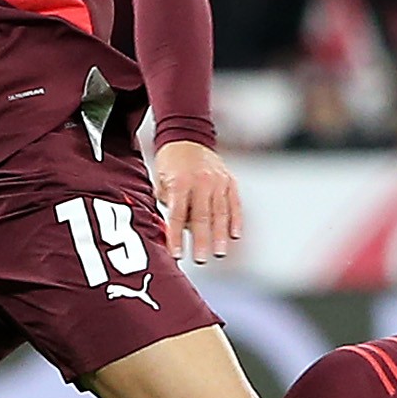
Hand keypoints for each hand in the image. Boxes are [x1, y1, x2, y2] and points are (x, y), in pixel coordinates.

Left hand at [152, 139, 240, 263]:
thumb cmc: (169, 165)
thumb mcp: (160, 181)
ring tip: (218, 253)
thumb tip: (172, 230)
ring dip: (219, 235)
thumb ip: (167, 204)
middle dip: (201, 241)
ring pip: (221, 213)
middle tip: (201, 260)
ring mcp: (218, 181)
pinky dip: (235, 220)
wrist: (187, 137)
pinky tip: (235, 236)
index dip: (176, 236)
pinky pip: (234, 204)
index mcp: (180, 183)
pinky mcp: (230, 181)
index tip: (176, 255)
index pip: (177, 215)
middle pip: (202, 216)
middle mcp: (201, 182)